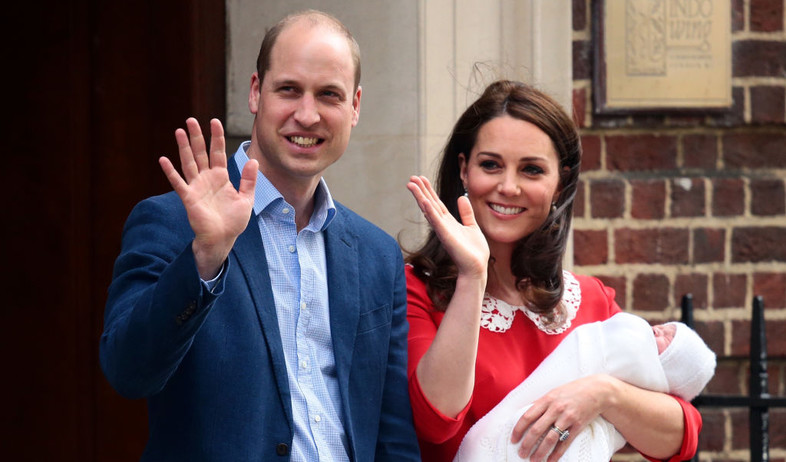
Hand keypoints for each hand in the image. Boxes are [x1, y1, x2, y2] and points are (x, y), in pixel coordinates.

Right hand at [159, 118, 258, 278]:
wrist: (223, 238)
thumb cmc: (233, 220)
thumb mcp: (246, 198)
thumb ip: (249, 180)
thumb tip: (253, 161)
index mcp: (221, 177)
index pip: (218, 152)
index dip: (216, 137)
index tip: (214, 121)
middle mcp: (207, 178)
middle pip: (201, 153)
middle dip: (196, 137)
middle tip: (191, 120)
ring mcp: (196, 186)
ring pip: (189, 162)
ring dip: (183, 147)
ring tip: (179, 131)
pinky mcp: (189, 198)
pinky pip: (178, 183)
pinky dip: (170, 172)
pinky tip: (163, 159)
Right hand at [407, 175, 488, 278]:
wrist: (477, 267)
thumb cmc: (474, 251)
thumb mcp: (472, 226)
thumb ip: (466, 213)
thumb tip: (462, 197)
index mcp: (449, 222)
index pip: (436, 203)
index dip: (429, 190)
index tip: (421, 179)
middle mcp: (443, 225)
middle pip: (429, 203)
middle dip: (420, 190)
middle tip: (411, 177)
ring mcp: (443, 230)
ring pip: (429, 210)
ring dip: (420, 196)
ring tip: (411, 184)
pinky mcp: (446, 236)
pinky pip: (436, 221)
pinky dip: (430, 211)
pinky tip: (424, 201)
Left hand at [510, 375, 612, 461]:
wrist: (597, 390)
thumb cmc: (573, 391)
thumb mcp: (554, 392)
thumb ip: (541, 403)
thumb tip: (526, 414)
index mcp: (547, 399)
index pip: (527, 416)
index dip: (518, 429)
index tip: (513, 439)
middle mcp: (556, 409)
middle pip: (537, 430)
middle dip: (527, 444)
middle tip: (521, 453)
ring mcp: (567, 418)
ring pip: (550, 438)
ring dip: (540, 451)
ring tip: (533, 460)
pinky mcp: (578, 426)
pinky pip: (565, 442)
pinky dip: (557, 453)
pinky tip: (550, 461)